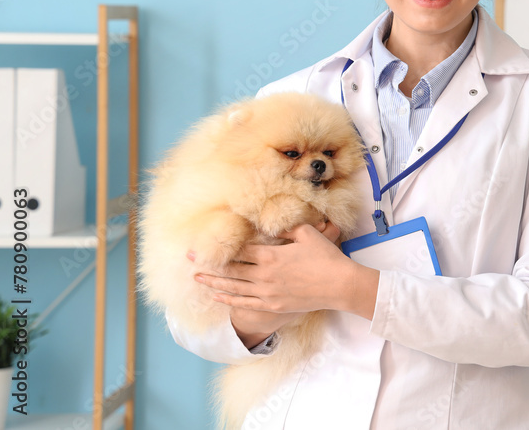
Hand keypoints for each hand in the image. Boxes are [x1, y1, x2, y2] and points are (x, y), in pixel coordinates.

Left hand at [192, 223, 379, 321]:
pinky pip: (245, 303)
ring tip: (197, 279)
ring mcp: (267, 293)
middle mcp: (264, 275)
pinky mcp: (273, 306)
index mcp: (271, 255)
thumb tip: (272, 223)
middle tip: (189, 260)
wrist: (339, 285)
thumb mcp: (307, 234)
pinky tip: (217, 297)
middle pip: (231, 269)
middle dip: (209, 264)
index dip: (222, 247)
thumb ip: (287, 228)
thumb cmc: (326, 257)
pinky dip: (229, 300)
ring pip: (234, 288)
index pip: (240, 251)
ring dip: (213, 283)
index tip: (204, 244)